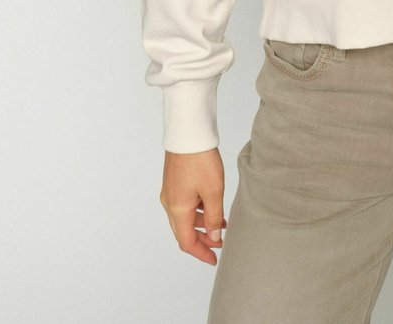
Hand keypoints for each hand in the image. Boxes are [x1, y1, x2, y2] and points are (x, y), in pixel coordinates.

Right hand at [160, 147, 226, 264]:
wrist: (188, 133)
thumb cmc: (200, 160)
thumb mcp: (213, 191)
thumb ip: (215, 216)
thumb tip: (215, 236)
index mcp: (178, 210)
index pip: (186, 242)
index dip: (201, 252)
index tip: (214, 258)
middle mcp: (170, 203)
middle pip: (184, 231)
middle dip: (203, 239)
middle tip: (220, 243)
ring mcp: (171, 192)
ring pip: (185, 217)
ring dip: (202, 224)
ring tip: (222, 224)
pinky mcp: (174, 182)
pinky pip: (184, 205)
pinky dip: (198, 211)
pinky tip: (212, 206)